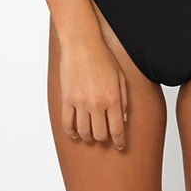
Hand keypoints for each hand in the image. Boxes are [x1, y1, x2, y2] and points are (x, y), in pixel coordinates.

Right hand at [59, 34, 127, 150]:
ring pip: (83, 132)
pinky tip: (76, 133)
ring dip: (88, 138)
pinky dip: (71, 133)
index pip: (117, 129)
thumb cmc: (103, 58)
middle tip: (105, 138)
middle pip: (100, 135)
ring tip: (91, 136)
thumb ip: (124, 99)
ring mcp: (80, 102)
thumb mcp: (120, 77)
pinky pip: (67, 123)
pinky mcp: (67, 99)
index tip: (120, 145)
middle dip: (104, 140)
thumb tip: (123, 119)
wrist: (82, 44)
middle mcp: (97, 104)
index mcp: (113, 98)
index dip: (120, 141)